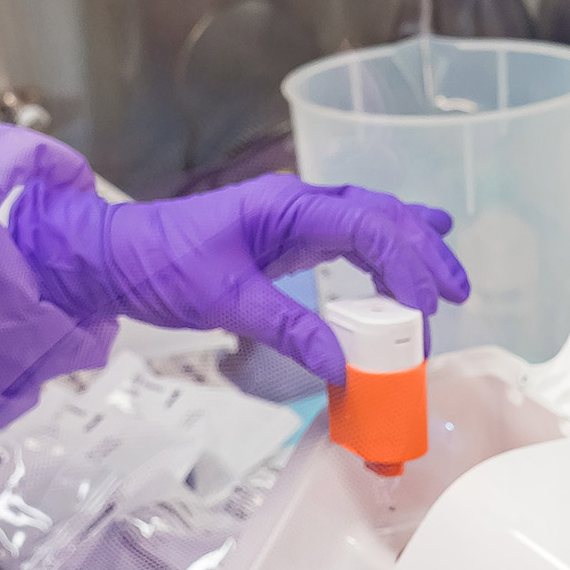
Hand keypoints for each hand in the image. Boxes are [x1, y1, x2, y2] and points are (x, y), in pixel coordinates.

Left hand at [9, 174, 470, 384]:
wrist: (113, 256)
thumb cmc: (159, 265)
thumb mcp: (225, 301)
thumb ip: (289, 330)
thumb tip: (345, 367)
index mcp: (287, 206)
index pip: (369, 226)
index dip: (406, 267)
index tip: (426, 312)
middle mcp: (298, 203)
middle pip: (382, 217)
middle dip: (424, 255)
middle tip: (457, 297)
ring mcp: (294, 216)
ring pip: (372, 222)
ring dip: (411, 251)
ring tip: (448, 283)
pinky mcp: (286, 236)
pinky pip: (349, 237)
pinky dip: (383, 253)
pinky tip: (404, 262)